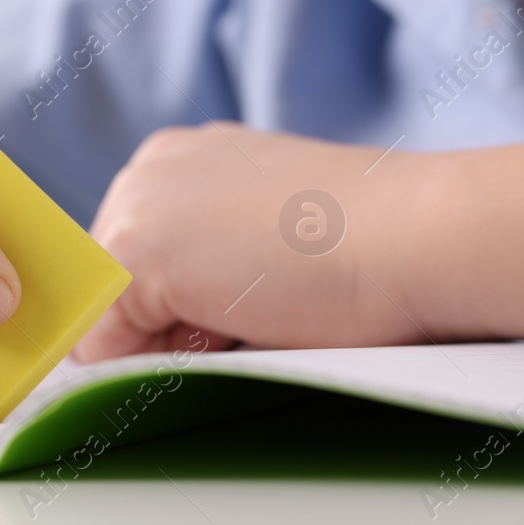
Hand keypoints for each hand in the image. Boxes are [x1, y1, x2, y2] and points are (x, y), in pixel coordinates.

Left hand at [74, 123, 436, 360]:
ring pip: (113, 323)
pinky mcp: (131, 251)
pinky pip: (105, 348)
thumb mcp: (274, 238)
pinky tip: (238, 323)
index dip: (193, 313)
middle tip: (267, 304)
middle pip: (118, 295)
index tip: (260, 298)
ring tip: (260, 308)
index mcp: (188, 160)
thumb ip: (218, 259)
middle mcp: (150, 167)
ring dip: (173, 343)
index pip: (144, 270)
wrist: (418, 235)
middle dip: (174, 327)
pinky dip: (163, 363)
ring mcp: (134, 202)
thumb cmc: (375, 247)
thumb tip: (176, 328)